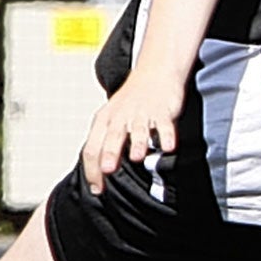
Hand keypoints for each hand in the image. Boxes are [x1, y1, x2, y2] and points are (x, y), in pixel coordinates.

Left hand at [81, 73, 183, 193]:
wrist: (155, 72)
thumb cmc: (131, 101)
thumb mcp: (111, 118)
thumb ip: (106, 143)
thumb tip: (98, 173)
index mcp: (104, 120)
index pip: (92, 147)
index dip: (92, 169)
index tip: (97, 189)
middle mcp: (120, 116)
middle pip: (112, 137)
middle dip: (110, 154)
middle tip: (108, 171)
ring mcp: (141, 112)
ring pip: (138, 129)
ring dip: (138, 143)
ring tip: (137, 157)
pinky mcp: (162, 110)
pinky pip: (164, 124)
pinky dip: (167, 135)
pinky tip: (168, 147)